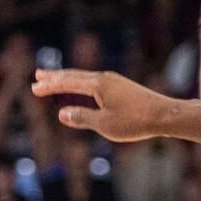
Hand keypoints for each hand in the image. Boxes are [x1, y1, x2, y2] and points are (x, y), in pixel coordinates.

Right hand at [31, 68, 181, 142]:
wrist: (166, 115)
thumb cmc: (135, 121)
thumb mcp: (105, 124)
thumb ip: (82, 118)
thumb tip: (61, 113)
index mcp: (99, 84)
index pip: (68, 82)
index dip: (50, 85)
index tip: (34, 87)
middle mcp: (105, 78)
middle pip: (74, 75)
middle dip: (55, 76)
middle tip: (38, 75)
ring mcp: (114, 81)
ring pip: (85, 77)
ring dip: (68, 78)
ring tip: (55, 79)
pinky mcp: (122, 87)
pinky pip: (94, 82)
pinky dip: (81, 83)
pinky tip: (82, 87)